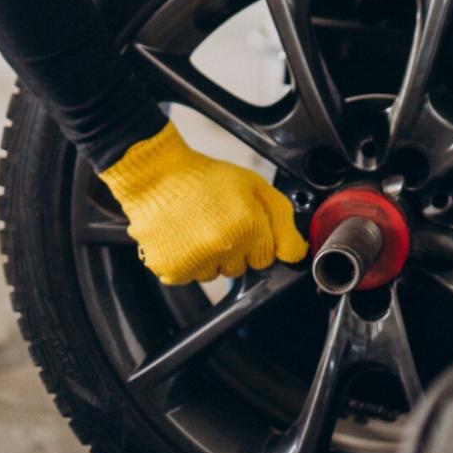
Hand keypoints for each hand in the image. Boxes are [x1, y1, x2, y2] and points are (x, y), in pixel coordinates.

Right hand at [97, 119, 309, 283]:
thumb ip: (281, 219)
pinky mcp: (172, 270)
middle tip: (218, 220)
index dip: (256, 238)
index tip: (243, 222)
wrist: (157, 175)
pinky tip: (183, 236)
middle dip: (235, 248)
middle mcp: (223, 248)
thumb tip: (295, 253)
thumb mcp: (254, 185)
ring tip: (198, 226)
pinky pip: (189, 276)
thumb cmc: (205, 178)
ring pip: (215, 274)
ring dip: (210, 257)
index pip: (267, 257)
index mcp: (247, 227)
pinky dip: (187, 262)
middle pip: (241, 268)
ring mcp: (196, 261)